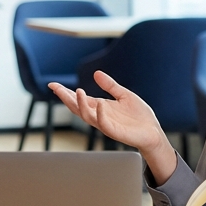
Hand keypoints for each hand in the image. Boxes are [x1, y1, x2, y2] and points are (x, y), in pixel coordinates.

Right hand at [48, 71, 174, 179]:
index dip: (66, 92)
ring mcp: (106, 124)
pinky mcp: (115, 131)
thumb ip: (110, 85)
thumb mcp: (123, 95)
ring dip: (81, 104)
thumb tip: (96, 73)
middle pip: (77, 107)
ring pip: (87, 116)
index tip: (53, 85)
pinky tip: (100, 104)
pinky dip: (101, 114)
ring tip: (77, 91)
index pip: (79, 99)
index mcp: (100, 107)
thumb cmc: (139, 117)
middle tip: (55, 88)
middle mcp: (99, 116)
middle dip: (65, 98)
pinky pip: (104, 124)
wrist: (153, 132)